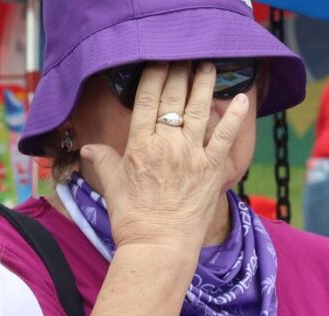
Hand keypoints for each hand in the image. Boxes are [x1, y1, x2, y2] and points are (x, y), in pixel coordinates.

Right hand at [79, 61, 250, 254]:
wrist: (158, 246)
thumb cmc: (132, 219)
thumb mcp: (112, 186)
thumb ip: (102, 161)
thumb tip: (87, 148)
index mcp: (139, 145)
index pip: (147, 100)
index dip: (154, 75)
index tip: (160, 59)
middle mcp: (166, 144)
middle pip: (174, 98)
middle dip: (179, 72)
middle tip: (184, 55)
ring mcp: (191, 154)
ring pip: (199, 109)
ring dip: (205, 84)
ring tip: (208, 65)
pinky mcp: (212, 168)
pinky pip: (226, 136)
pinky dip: (235, 117)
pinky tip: (242, 100)